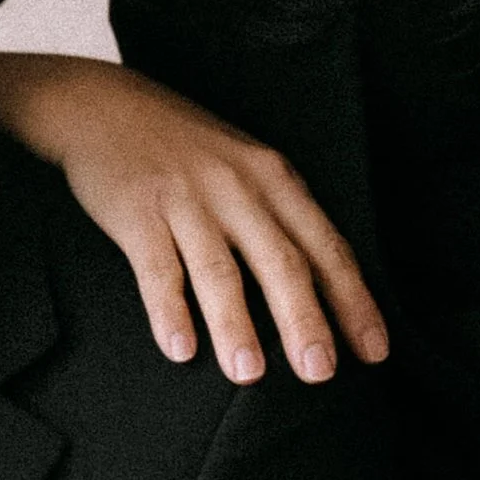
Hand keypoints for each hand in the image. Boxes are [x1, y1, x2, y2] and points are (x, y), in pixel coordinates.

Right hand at [0, 47, 384, 383]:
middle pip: (280, 261)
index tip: (375, 350)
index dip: (353, 300)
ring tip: (249, 373)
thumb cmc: (186, 148)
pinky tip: (180, 349)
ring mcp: (186, 200)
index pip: (326, 247)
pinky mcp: (136, 211)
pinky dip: (168, 310)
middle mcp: (237, 189)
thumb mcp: (247, 166)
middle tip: (320, 373)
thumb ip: (280, 218)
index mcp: (274, 179)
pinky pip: (156, 268)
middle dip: (304, 320)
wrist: (104, 105)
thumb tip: (324, 291)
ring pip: (218, 270)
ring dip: (235, 324)